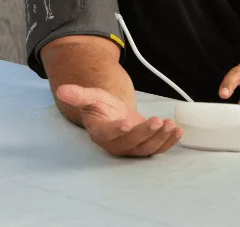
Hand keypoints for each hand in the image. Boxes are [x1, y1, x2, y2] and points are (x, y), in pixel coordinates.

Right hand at [56, 84, 182, 156]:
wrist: (114, 114)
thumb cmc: (102, 106)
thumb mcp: (91, 96)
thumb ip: (78, 94)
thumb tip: (61, 90)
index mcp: (101, 132)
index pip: (109, 134)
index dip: (118, 130)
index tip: (126, 122)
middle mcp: (116, 144)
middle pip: (131, 144)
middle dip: (146, 134)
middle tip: (158, 120)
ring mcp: (131, 148)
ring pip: (145, 149)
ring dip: (160, 138)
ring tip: (171, 125)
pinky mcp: (144, 147)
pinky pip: (157, 149)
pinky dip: (169, 143)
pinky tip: (178, 131)